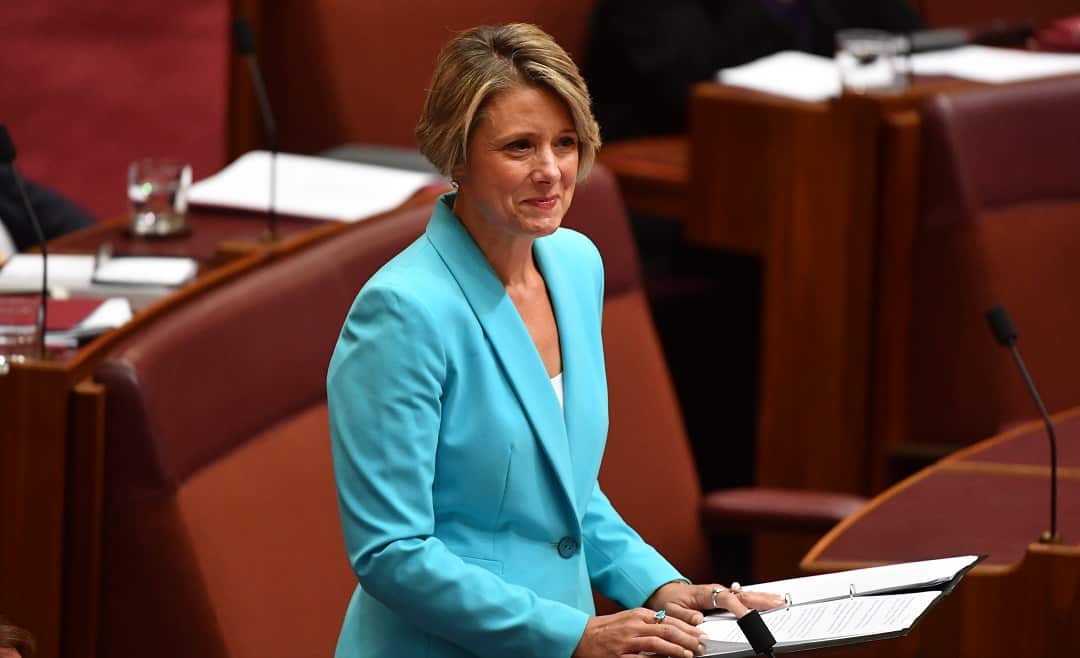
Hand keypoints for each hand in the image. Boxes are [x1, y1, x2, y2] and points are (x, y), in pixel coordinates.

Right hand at [572, 607, 706, 657]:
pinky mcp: (620, 656)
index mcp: (638, 614)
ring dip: (677, 649)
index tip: (699, 633)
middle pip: (667, 630)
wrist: (580, 635)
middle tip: (701, 644)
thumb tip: (672, 629)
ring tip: (690, 654)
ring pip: (658, 643)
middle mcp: (634, 625)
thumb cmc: (605, 629)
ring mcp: (627, 642)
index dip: (687, 627)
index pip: (668, 619)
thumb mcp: (628, 619)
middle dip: (687, 638)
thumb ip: (648, 623)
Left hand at [645, 582, 785, 625]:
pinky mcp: (725, 598)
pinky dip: (758, 599)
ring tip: (780, 601)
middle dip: (760, 600)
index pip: (725, 600)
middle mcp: (717, 591)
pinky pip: (744, 598)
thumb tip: (700, 620)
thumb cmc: (669, 601)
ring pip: (746, 595)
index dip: (738, 609)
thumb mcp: (671, 610)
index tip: (749, 618)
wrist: (666, 592)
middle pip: (742, 595)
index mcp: (705, 593)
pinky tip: (770, 600)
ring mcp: (722, 593)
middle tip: (778, 604)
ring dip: (763, 598)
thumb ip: (685, 616)